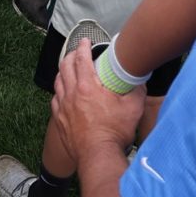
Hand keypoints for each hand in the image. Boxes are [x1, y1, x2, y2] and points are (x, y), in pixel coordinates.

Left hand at [51, 40, 144, 162]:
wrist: (98, 156)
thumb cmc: (114, 132)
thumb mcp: (133, 108)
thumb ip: (137, 90)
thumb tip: (139, 80)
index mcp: (87, 86)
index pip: (81, 58)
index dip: (82, 46)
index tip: (85, 41)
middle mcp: (71, 93)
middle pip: (65, 66)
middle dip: (71, 55)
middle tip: (77, 52)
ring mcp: (62, 106)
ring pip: (58, 81)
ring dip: (63, 72)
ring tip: (69, 69)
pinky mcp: (59, 119)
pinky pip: (55, 99)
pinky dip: (60, 91)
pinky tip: (64, 93)